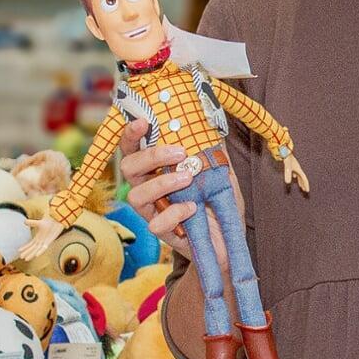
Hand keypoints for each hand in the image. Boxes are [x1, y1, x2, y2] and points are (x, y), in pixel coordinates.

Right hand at [19, 217, 64, 262]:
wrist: (57, 221)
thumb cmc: (50, 222)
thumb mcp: (38, 223)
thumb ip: (31, 223)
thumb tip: (24, 222)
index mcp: (38, 238)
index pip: (30, 244)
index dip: (25, 248)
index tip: (18, 251)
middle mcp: (41, 241)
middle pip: (33, 249)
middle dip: (27, 253)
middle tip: (21, 257)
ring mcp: (45, 242)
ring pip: (37, 250)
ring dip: (31, 254)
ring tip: (26, 259)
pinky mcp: (50, 241)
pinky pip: (44, 248)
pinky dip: (40, 251)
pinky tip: (36, 255)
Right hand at [119, 121, 238, 265]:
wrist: (230, 236)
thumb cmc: (219, 199)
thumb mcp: (219, 169)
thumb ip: (211, 149)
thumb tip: (209, 123)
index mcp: (156, 169)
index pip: (133, 149)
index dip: (131, 134)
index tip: (143, 121)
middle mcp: (148, 188)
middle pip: (128, 168)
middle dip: (151, 156)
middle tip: (180, 153)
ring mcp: (152, 211)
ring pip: (136, 196)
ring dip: (162, 183)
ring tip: (188, 179)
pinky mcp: (163, 232)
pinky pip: (155, 224)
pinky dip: (174, 213)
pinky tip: (192, 208)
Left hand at [283, 153, 308, 192]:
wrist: (285, 150)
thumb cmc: (287, 158)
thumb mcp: (287, 167)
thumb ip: (288, 174)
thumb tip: (287, 182)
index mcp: (299, 170)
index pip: (304, 179)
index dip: (306, 185)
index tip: (307, 191)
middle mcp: (298, 169)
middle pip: (302, 178)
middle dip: (304, 184)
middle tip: (305, 190)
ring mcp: (295, 167)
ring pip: (299, 175)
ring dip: (300, 181)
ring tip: (300, 186)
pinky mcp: (292, 165)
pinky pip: (296, 172)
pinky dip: (296, 176)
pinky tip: (294, 177)